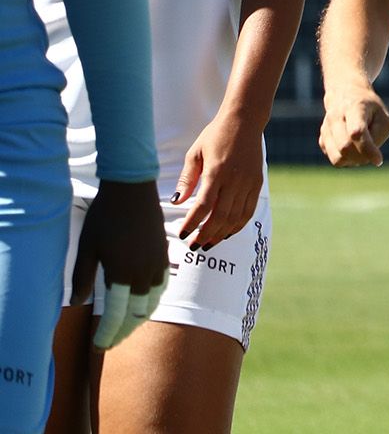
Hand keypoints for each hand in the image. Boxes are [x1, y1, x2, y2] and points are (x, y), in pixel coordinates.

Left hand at [75, 179, 168, 349]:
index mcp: (123, 273)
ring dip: (140, 318)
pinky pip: (161, 286)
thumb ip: (83, 277)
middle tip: (110, 341)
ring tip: (126, 326)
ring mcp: (157, 263)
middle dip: (123, 331)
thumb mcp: (87, 247)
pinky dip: (152, 300)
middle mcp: (144, 273)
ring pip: (153, 302)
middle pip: (137, 313)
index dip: (107, 334)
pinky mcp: (163, 254)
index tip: (99, 346)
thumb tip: (78, 303)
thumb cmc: (105, 217)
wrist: (132, 190)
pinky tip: (143, 301)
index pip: (116, 314)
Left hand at [174, 113, 263, 249]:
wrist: (245, 121)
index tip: (182, 234)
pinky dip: (238, 224)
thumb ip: (186, 179)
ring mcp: (248, 181)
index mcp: (216, 171)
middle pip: (221, 216)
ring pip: (236, 216)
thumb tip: (176, 202)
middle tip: (194, 245)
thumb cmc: (215, 135)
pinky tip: (227, 232)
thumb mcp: (194, 153)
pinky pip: (249, 210)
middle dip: (206, 234)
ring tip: (209, 243)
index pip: (203, 205)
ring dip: (222, 233)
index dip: (192, 223)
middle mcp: (235, 179)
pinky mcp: (257, 182)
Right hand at [319, 83, 388, 166]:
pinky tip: (355, 149)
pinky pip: (336, 159)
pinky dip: (348, 160)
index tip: (379, 161)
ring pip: (338, 158)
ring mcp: (326, 128)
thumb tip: (370, 157)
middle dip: (362, 157)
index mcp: (354, 107)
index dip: (367, 149)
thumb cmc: (371, 109)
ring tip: (364, 152)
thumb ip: (380, 135)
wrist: (346, 94)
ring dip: (355, 161)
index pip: (357, 132)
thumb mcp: (384, 117)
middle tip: (374, 155)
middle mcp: (336, 117)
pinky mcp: (322, 139)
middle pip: (345, 146)